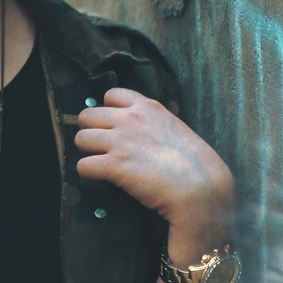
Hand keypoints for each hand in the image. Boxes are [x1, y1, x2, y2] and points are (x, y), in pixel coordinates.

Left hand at [74, 87, 234, 235]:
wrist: (201, 188)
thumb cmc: (198, 164)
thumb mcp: (177, 129)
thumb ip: (157, 124)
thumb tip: (147, 132)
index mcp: (148, 107)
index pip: (111, 94)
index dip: (108, 111)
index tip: (113, 127)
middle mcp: (129, 119)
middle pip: (88, 116)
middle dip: (91, 131)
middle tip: (101, 148)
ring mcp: (120, 141)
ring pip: (81, 139)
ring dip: (88, 153)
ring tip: (99, 165)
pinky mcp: (113, 165)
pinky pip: (83, 166)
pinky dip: (88, 175)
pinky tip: (100, 180)